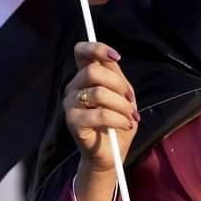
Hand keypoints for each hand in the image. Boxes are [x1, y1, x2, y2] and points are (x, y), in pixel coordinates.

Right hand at [64, 42, 137, 173]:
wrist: (113, 151)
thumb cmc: (118, 119)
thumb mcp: (122, 93)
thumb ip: (115, 74)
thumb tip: (112, 58)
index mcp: (85, 76)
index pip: (81, 52)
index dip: (97, 48)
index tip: (116, 57)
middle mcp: (74, 87)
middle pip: (94, 71)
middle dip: (118, 85)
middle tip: (130, 99)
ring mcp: (70, 104)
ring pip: (98, 93)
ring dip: (122, 105)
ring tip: (130, 116)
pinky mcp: (73, 122)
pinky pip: (99, 114)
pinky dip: (118, 119)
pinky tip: (126, 125)